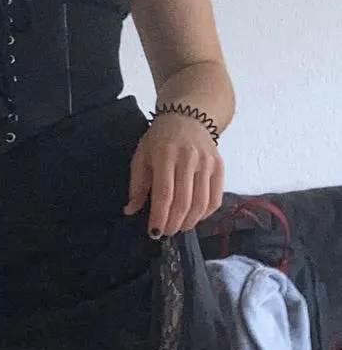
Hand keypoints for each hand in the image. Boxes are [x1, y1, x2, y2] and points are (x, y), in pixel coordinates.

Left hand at [123, 113, 224, 237]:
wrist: (188, 116)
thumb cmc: (160, 138)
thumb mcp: (141, 155)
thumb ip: (136, 184)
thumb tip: (130, 210)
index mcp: (165, 154)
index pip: (163, 193)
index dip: (159, 216)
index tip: (154, 232)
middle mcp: (188, 158)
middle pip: (183, 201)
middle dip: (173, 223)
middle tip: (165, 232)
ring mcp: (207, 162)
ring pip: (201, 203)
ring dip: (189, 222)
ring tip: (178, 227)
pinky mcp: (220, 167)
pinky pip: (215, 198)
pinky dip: (205, 214)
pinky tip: (194, 217)